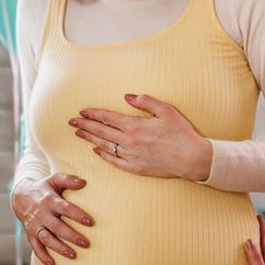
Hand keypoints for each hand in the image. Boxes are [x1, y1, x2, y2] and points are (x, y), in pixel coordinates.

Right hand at [11, 174, 92, 264]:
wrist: (20, 197)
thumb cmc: (44, 188)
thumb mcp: (54, 179)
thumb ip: (69, 180)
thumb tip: (84, 182)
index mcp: (49, 200)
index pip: (65, 208)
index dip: (77, 215)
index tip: (90, 222)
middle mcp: (41, 214)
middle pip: (57, 227)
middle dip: (72, 236)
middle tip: (86, 243)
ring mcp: (35, 225)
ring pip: (46, 239)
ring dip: (59, 248)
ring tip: (73, 255)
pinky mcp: (30, 234)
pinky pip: (35, 247)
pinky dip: (42, 256)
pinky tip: (52, 264)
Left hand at [70, 94, 212, 179]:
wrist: (192, 158)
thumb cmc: (182, 132)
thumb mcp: (166, 110)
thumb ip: (144, 101)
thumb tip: (126, 96)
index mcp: (135, 125)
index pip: (107, 117)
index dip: (93, 113)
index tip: (81, 111)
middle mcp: (129, 141)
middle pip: (101, 131)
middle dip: (85, 125)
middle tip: (71, 122)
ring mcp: (131, 156)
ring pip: (105, 146)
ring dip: (90, 139)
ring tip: (79, 134)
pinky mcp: (136, 168)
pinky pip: (115, 162)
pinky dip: (104, 155)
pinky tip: (96, 150)